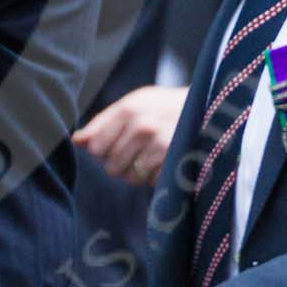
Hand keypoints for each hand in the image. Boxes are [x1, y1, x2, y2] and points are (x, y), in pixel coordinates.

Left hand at [74, 86, 188, 185]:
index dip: (101, 151)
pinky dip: (155, 177)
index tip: (112, 145)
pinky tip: (164, 162)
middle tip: (136, 151)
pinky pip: (151, 183)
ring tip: (150, 156)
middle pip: (111, 166)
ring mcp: (160, 147)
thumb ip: (103, 122)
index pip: (96, 147)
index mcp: (128, 110)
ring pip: (130, 178)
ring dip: (137, 172)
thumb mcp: (134, 104)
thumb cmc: (164, 106)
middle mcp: (142, 128)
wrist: (209, 108)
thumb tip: (77, 141)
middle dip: (120, 163)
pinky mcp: (176, 164)